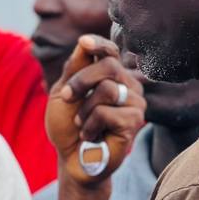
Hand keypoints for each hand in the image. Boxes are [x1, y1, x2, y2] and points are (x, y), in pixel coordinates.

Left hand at [46, 34, 145, 185]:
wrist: (71, 159)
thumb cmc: (67, 126)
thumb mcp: (63, 93)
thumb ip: (75, 68)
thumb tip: (85, 40)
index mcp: (110, 75)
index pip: (110, 51)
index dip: (99, 44)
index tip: (85, 43)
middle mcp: (126, 84)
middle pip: (109, 65)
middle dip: (80, 81)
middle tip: (67, 99)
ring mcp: (134, 102)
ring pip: (107, 89)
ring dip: (84, 109)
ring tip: (82, 124)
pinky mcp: (135, 122)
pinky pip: (108, 112)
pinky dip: (90, 125)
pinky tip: (91, 135)